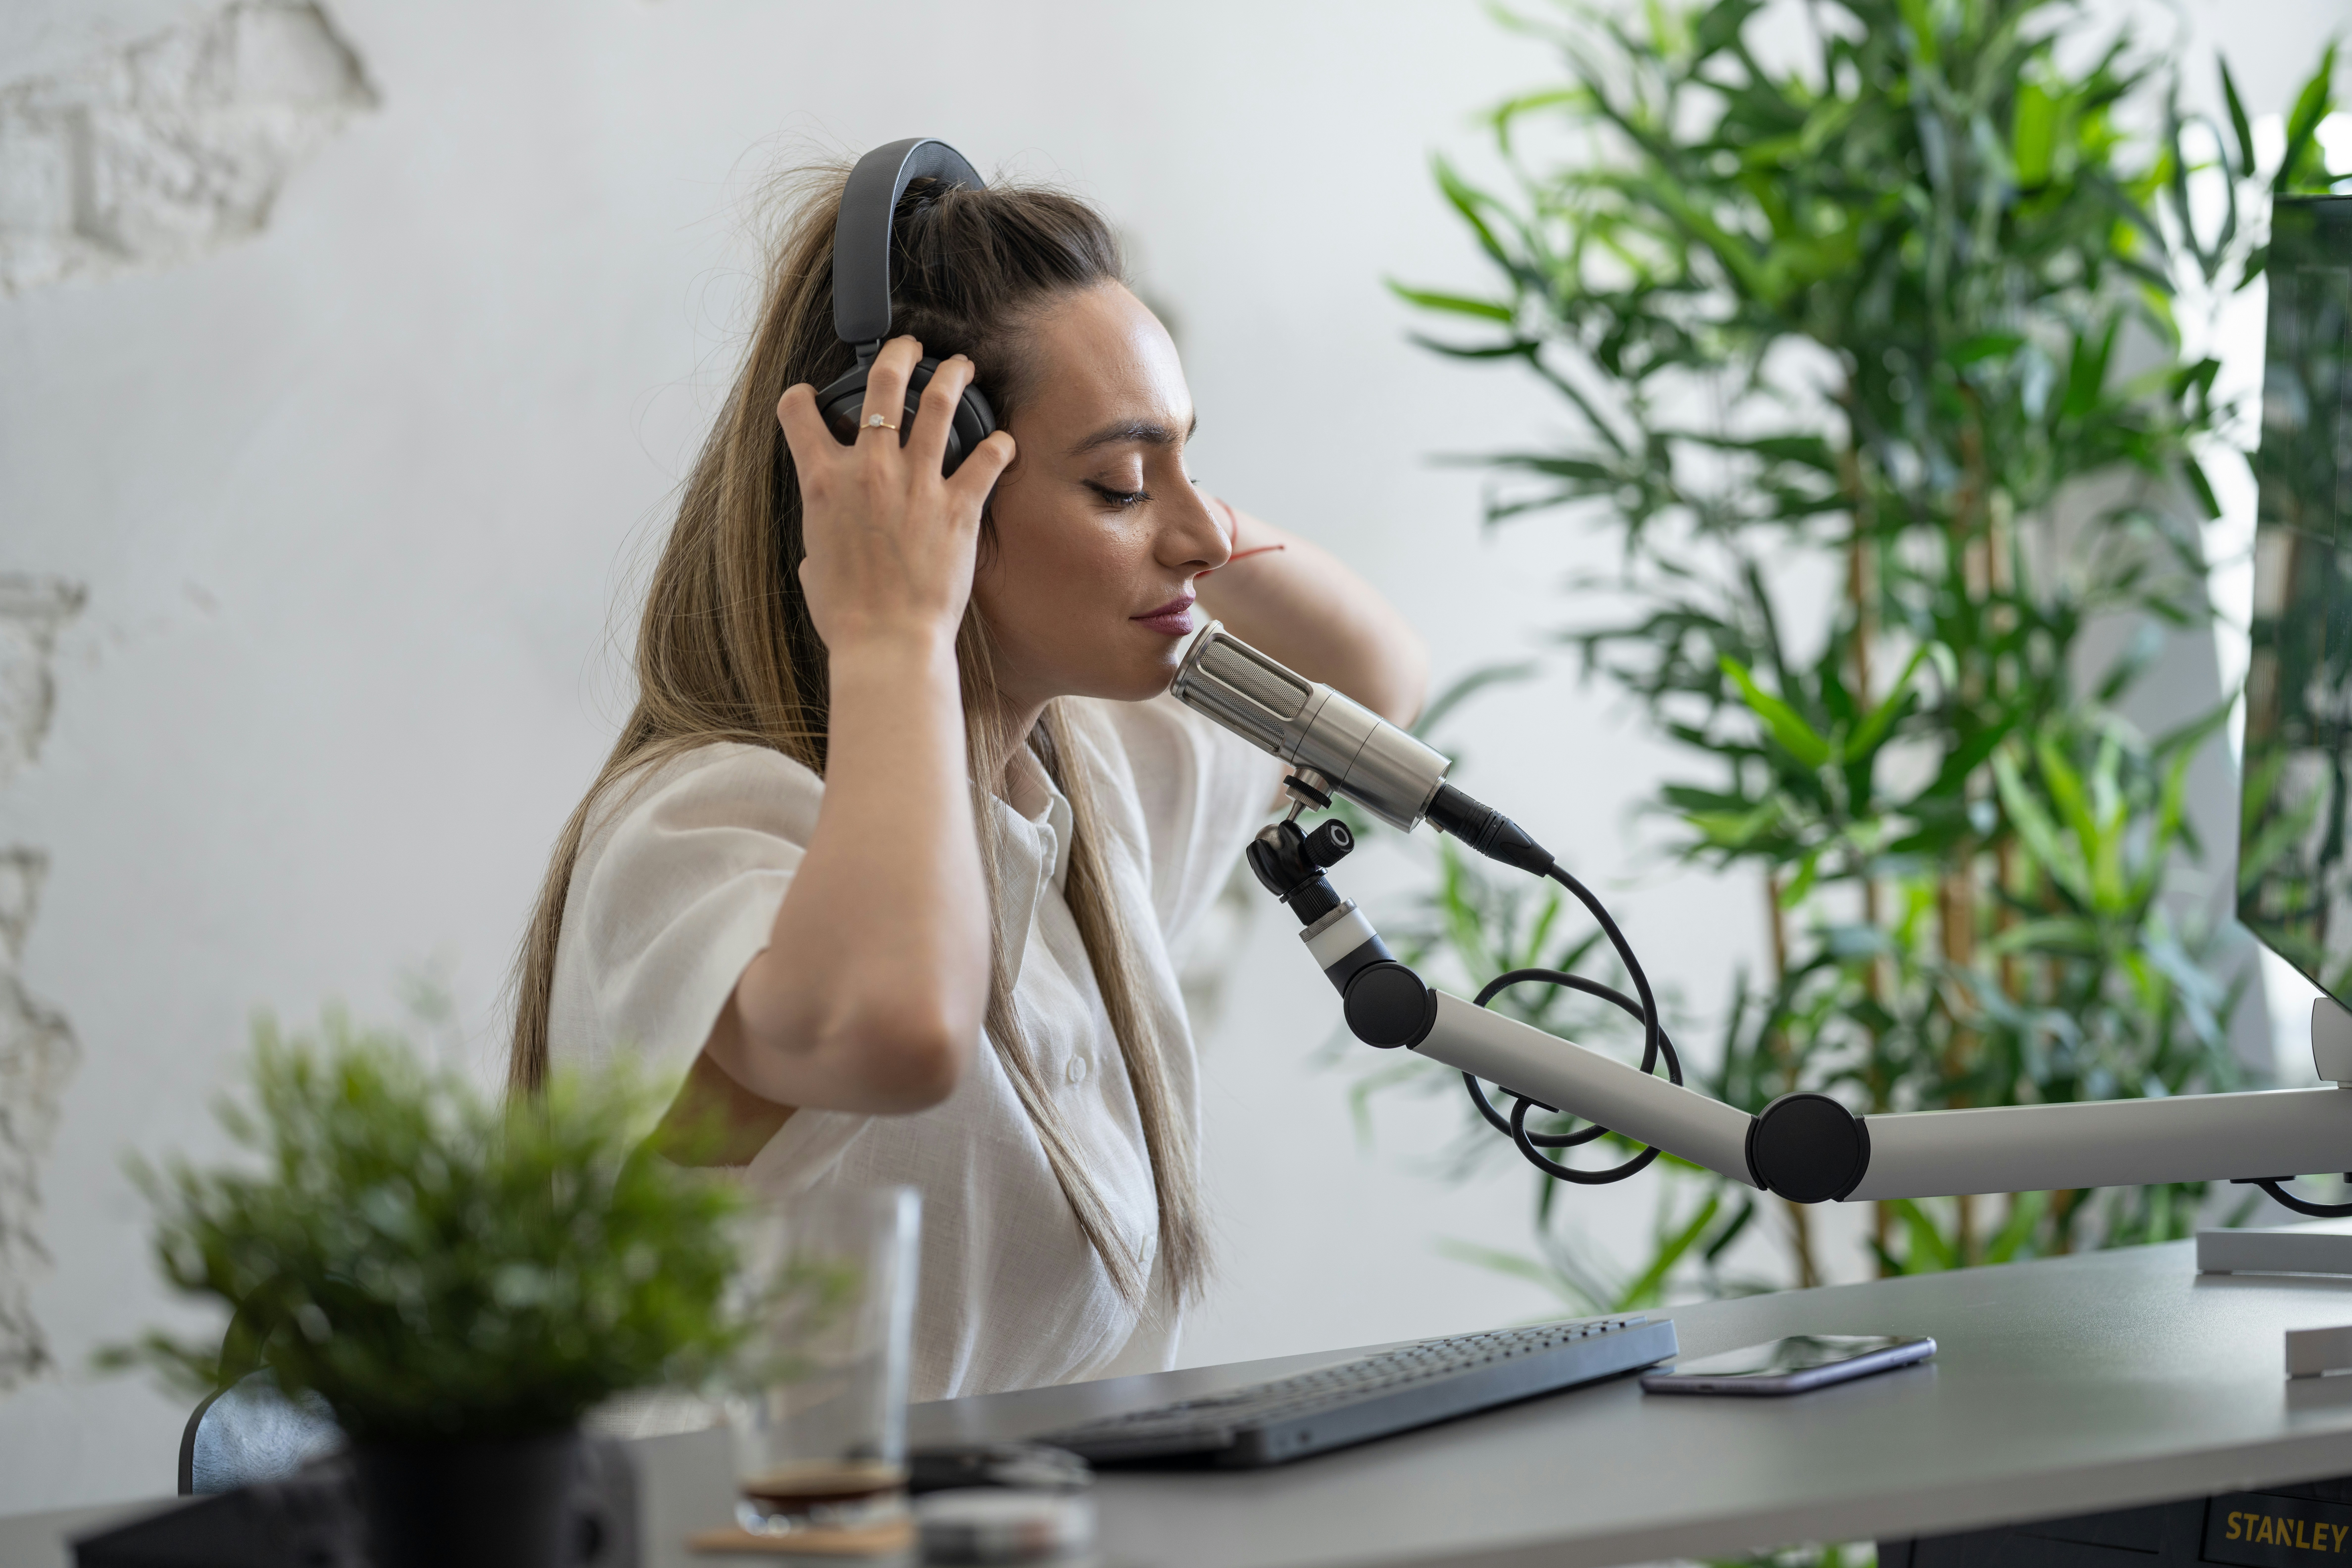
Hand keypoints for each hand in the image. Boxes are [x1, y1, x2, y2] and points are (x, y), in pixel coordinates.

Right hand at [776, 337, 1016, 654]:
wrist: (887, 641)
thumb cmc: (846, 613)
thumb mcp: (812, 564)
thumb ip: (818, 537)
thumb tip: (821, 543)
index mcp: (823, 481)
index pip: (799, 414)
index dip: (802, 398)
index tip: (810, 397)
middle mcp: (870, 469)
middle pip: (882, 386)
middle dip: (898, 354)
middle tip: (911, 346)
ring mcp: (917, 483)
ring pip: (939, 404)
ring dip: (952, 376)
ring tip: (962, 366)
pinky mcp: (959, 506)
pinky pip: (986, 460)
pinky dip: (998, 446)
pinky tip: (1004, 442)